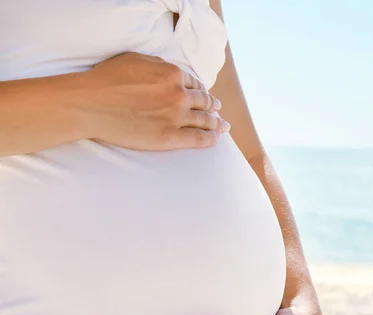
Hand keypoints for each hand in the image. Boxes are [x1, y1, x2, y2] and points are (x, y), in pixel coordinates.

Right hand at [78, 52, 229, 150]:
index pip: (194, 84)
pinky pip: (198, 138)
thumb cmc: (106, 79)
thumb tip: (171, 71)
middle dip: (212, 106)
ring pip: (204, 120)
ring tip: (222, 126)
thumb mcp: (136, 59)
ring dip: (216, 123)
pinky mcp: (170, 136)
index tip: (205, 96)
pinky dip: (211, 139)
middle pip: (203, 102)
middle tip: (218, 110)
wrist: (91, 103)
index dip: (201, 91)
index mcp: (172, 74)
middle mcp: (178, 94)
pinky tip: (217, 139)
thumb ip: (159, 65)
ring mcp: (176, 116)